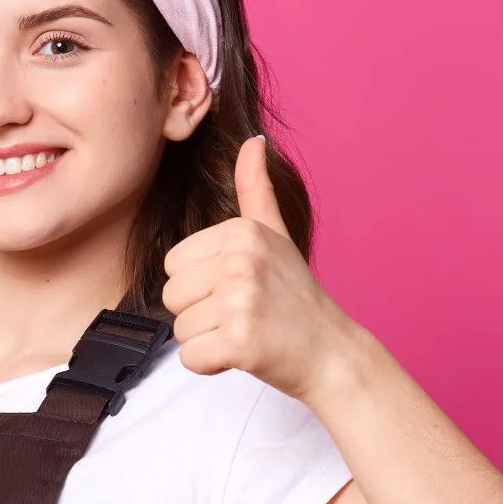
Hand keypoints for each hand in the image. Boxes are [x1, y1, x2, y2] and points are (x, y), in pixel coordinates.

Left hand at [161, 135, 352, 400]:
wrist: (331, 352)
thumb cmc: (295, 296)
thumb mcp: (275, 234)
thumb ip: (255, 190)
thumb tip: (252, 139)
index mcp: (241, 232)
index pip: (173, 265)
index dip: (199, 285)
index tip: (238, 289)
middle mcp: (241, 260)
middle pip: (171, 296)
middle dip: (200, 313)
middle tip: (243, 314)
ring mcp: (241, 301)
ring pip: (179, 329)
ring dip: (207, 340)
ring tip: (247, 331)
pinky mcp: (240, 342)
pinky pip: (190, 358)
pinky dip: (212, 364)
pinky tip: (244, 354)